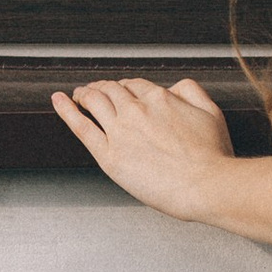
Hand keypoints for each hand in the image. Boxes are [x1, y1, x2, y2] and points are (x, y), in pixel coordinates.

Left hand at [51, 71, 238, 219]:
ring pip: (94, 101)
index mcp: (160, 99)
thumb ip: (192, 92)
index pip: (135, 85)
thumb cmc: (212, 158)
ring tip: (78, 95)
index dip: (126, 87)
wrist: (206, 185)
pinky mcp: (109, 155)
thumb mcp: (211, 113)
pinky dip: (66, 110)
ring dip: (84, 94)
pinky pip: (81, 126)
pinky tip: (59, 101)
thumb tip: (177, 86)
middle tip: (95, 90)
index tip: (122, 91)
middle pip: (112, 90)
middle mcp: (137, 110)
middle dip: (102, 87)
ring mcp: (121, 131)